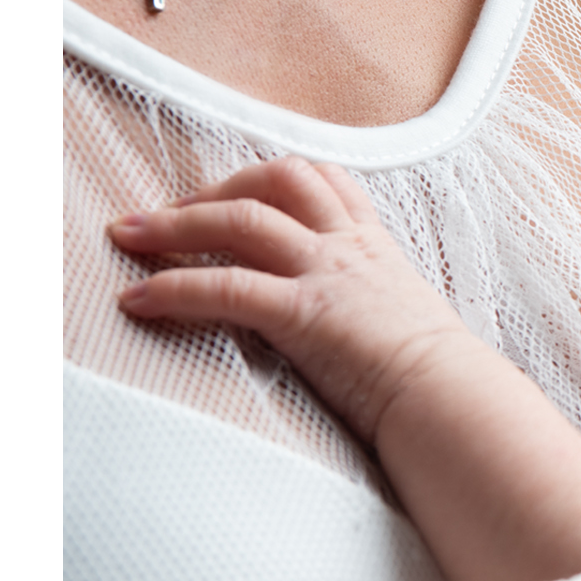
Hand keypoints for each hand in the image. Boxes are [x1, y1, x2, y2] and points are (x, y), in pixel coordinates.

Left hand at [109, 157, 474, 445]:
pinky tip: (138, 300)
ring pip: (242, 219)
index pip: (324, 181)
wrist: (452, 401)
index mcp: (375, 248)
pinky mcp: (305, 312)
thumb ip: (370, 309)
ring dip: (175, 224)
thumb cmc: (437, 380)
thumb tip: (351, 331)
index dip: (267, 178)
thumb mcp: (403, 324)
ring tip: (128, 236)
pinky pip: (226, 286)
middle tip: (163, 213)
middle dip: (211, 190)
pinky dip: (173, 287)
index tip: (226, 195)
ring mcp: (328, 274)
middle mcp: (349, 248)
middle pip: (276, 182)